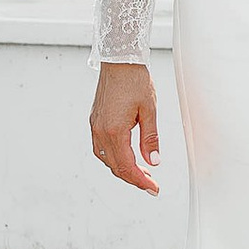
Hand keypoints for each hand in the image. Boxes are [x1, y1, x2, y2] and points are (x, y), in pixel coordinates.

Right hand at [90, 60, 160, 193]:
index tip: (154, 189)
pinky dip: (114, 157)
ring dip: (123, 169)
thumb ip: (150, 139)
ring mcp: (95, 126)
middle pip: (115, 167)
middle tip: (151, 184)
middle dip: (134, 178)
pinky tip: (126, 156)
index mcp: (114, 131)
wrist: (119, 60)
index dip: (141, 181)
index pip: (127, 166)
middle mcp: (100, 131)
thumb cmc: (135, 81)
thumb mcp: (149, 110)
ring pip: (106, 159)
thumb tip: (154, 162)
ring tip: (141, 172)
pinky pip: (101, 148)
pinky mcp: (95, 121)